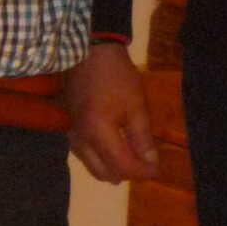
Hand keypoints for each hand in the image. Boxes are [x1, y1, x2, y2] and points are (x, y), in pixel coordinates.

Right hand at [65, 41, 157, 182]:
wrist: (90, 52)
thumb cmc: (116, 76)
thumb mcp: (136, 105)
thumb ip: (142, 138)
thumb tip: (151, 163)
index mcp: (98, 133)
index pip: (122, 166)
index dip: (142, 172)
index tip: (157, 169)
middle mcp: (81, 140)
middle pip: (104, 173)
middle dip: (127, 173)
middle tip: (145, 164)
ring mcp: (71, 135)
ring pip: (92, 167)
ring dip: (112, 168)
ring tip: (131, 158)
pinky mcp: (69, 128)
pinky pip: (85, 155)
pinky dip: (100, 159)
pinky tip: (113, 149)